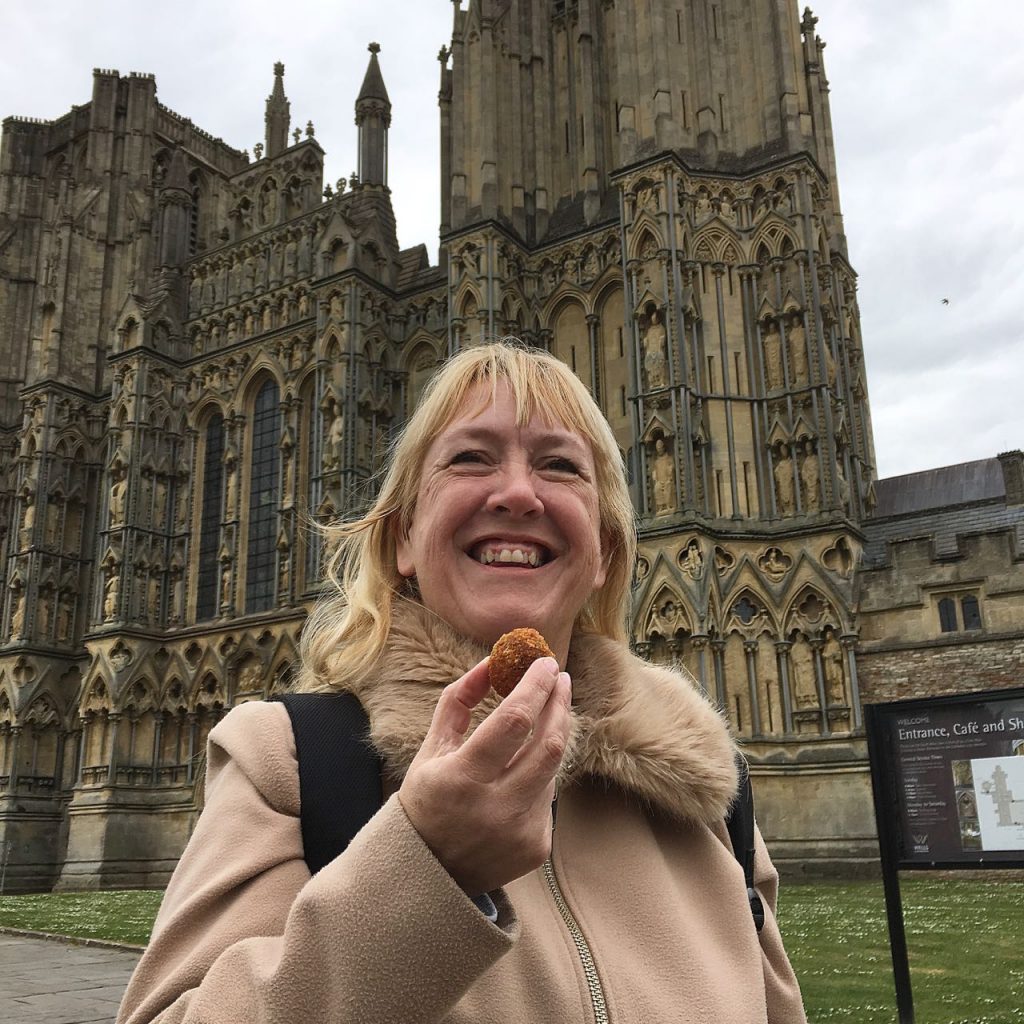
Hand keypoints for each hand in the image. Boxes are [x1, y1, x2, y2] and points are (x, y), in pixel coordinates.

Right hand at [398, 656, 570, 897]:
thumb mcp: (431, 748)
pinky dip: (540, 776)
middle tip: (560, 679)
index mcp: (461, 779)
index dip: (534, 688)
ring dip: (551, 737)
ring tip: (544, 717)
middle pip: (548, 745)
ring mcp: (520, 831)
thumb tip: (491, 662)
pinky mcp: (536, 847)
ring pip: (552, 768)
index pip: (513, 722)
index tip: (546, 663)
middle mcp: (495, 808)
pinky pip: (548, 797)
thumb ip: (459, 700)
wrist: (428, 872)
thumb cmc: (428, 799)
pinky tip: (523, 772)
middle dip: (559, 704)